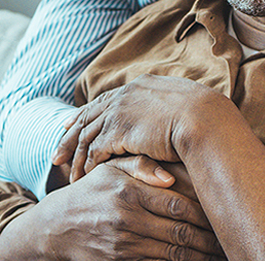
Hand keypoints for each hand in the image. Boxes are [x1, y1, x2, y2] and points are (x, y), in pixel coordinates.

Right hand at [11, 156, 221, 260]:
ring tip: (221, 255)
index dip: (206, 213)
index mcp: (128, 192)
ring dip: (201, 257)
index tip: (224, 215)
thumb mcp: (109, 170)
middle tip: (230, 239)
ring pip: (174, 255)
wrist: (55, 229)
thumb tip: (171, 177)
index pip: (179, 205)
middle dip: (210, 240)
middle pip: (182, 232)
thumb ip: (140, 164)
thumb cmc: (91, 193)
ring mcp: (122, 245)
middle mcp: (126, 219)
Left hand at [54, 75, 221, 182]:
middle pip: (87, 116)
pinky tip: (83, 178)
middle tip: (57, 154)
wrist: (207, 120)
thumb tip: (174, 117)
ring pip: (87, 135)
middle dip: (70, 136)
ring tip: (68, 175)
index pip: (104, 100)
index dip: (87, 114)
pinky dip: (87, 165)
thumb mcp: (187, 105)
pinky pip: (95, 150)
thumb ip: (171, 109)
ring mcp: (120, 111)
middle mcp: (125, 95)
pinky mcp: (118, 130)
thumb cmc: (207, 118)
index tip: (72, 124)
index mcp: (140, 86)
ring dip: (77, 157)